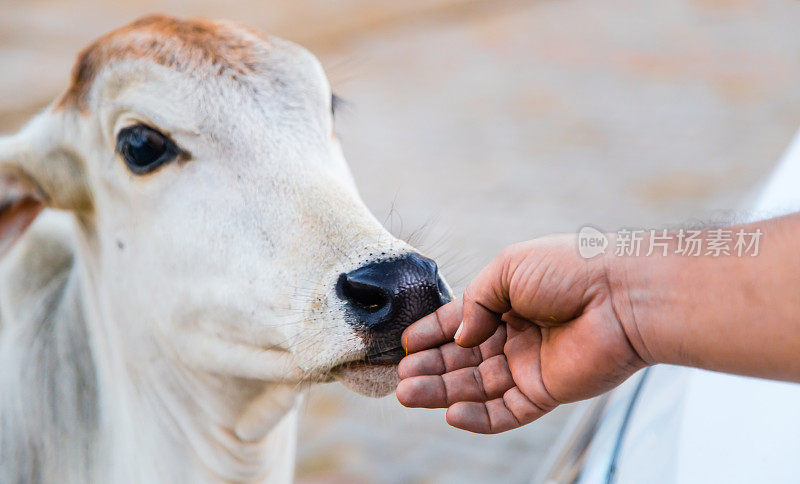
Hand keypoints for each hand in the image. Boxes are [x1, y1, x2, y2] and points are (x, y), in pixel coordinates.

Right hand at [396, 235, 646, 433]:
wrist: (623, 295)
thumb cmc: (570, 269)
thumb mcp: (508, 267)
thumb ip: (475, 301)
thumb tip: (460, 336)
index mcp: (509, 300)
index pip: (462, 321)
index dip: (433, 332)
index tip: (406, 343)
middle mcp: (517, 334)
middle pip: (464, 357)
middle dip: (430, 366)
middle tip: (400, 376)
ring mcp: (530, 365)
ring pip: (477, 385)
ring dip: (442, 391)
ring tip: (407, 394)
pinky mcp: (546, 392)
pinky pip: (506, 411)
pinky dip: (478, 417)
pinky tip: (451, 414)